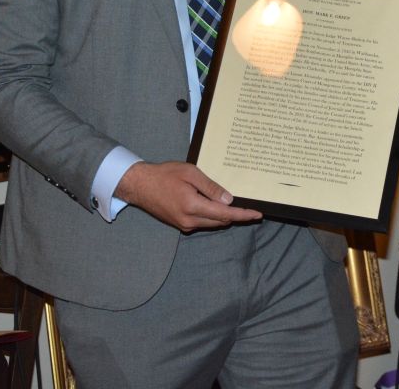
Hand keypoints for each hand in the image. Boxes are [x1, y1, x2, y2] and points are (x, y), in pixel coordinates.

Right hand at [115, 161, 261, 231]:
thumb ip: (210, 187)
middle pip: (221, 222)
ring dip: (223, 216)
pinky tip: (214, 205)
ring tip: (233, 204)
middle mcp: (189, 220)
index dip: (243, 215)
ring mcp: (184, 224)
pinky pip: (202, 223)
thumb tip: (229, 200)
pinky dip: (212, 216)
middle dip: (236, 215)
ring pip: (212, 223)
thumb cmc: (165, 175)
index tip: (257, 214)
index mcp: (193, 206)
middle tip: (249, 206)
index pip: (225, 214)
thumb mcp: (190, 173)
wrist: (140, 185)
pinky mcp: (180, 224)